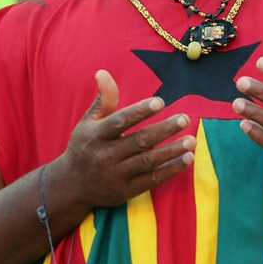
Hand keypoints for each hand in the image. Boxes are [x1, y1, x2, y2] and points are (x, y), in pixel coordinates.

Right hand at [56, 69, 195, 208]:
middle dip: (164, 130)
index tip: (160, 102)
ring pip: (148, 161)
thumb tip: (103, 72)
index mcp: (96, 135)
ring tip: (191, 140)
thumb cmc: (84, 146)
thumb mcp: (88, 122)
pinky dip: (170, 170)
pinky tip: (187, 158)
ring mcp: (115, 175)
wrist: (71, 186)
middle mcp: (105, 155)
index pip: (120, 121)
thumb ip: (103, 99)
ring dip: (172, 151)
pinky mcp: (125, 191)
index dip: (140, 111)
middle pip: (139, 141)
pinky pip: (151, 180)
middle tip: (185, 118)